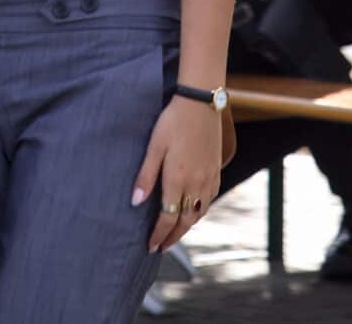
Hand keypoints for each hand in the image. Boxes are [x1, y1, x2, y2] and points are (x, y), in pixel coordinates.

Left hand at [133, 96, 222, 251]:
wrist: (201, 104)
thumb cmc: (172, 122)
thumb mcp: (154, 146)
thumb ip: (145, 176)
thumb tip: (135, 203)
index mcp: (178, 179)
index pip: (168, 218)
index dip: (159, 235)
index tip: (151, 246)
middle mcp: (196, 184)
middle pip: (185, 221)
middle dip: (173, 237)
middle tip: (161, 247)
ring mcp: (209, 178)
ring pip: (199, 213)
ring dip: (186, 226)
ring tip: (174, 232)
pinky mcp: (216, 171)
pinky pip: (209, 200)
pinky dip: (199, 212)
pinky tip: (192, 211)